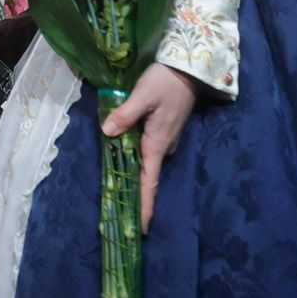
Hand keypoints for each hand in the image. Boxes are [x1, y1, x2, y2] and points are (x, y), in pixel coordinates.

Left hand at [100, 62, 201, 231]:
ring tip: (116, 186)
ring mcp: (165, 139)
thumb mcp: (143, 95)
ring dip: (133, 173)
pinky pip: (148, 149)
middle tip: (117, 210)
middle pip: (147, 177)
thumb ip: (125, 114)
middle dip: (134, 194)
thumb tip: (108, 133)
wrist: (189, 68)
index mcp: (157, 144)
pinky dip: (136, 156)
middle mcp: (163, 147)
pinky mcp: (165, 130)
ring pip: (146, 161)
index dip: (144, 207)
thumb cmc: (165, 81)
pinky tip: (123, 154)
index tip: (140, 229)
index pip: (150, 183)